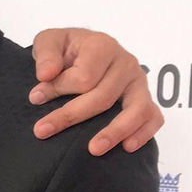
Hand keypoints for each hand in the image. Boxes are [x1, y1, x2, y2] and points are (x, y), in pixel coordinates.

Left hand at [30, 28, 163, 154]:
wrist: (81, 51)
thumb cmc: (66, 49)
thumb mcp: (49, 41)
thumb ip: (46, 54)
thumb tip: (46, 75)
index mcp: (102, 46)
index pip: (84, 77)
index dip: (58, 89)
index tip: (36, 97)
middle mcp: (126, 63)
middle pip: (103, 97)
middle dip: (71, 116)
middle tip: (42, 131)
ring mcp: (139, 83)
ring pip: (135, 110)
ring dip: (114, 132)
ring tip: (93, 150)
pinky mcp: (145, 99)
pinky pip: (154, 118)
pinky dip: (144, 133)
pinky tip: (127, 147)